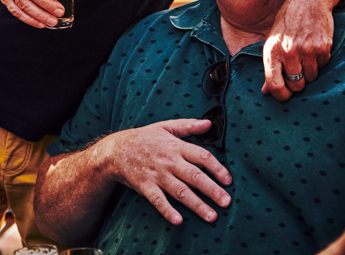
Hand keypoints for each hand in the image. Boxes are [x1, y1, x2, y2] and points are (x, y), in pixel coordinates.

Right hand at [100, 120, 232, 224]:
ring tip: (211, 216)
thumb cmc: (144, 138)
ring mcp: (157, 174)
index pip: (201, 156)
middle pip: (194, 176)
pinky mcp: (145, 186)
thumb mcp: (166, 127)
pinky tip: (178, 221)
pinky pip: (157, 200)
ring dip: (196, 204)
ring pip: (180, 191)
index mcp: (176, 146)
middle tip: (226, 202)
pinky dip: (167, 210)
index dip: (217, 168)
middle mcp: (169, 161)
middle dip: (212, 190)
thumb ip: (188, 125)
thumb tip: (209, 123)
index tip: (228, 180)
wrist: (116, 150)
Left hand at [261, 0, 334, 100]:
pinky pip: (323, 66)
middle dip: (298, 83)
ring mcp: (307, 50)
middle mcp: (288, 52)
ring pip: (311, 78)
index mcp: (272, 50)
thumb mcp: (273, 40)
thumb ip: (271, 66)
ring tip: (306, 55)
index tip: (285, 95)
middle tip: (298, 72)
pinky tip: (315, 47)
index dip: (281, 95)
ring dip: (310, 71)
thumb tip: (265, 91)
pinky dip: (320, 61)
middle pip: (296, 85)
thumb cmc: (288, 20)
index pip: (274, 84)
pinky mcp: (323, 47)